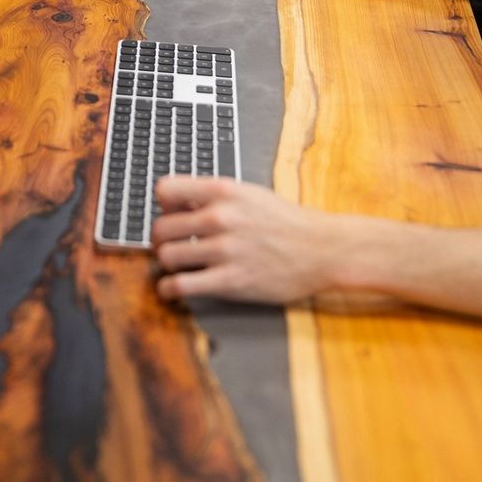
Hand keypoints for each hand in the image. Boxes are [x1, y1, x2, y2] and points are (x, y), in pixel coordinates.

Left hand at [152, 175, 341, 302]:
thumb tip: (178, 202)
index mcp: (223, 192)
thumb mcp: (249, 194)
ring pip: (166, 257)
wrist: (322, 249)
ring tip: (176, 267)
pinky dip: (168, 290)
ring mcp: (224, 250)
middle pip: (160, 228)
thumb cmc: (287, 222)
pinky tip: (172, 289)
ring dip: (166, 265)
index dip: (163, 205)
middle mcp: (220, 218)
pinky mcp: (229, 282)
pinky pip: (179, 286)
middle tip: (171, 246)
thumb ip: (214, 196)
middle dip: (161, 239)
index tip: (170, 215)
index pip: (165, 190)